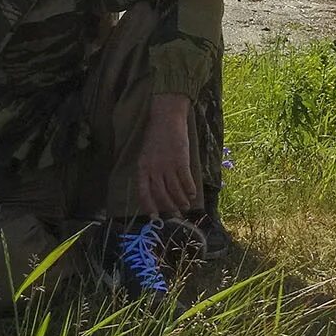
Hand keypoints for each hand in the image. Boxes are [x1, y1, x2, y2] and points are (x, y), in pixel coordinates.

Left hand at [135, 93, 198, 216]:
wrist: (167, 118)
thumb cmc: (156, 136)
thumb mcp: (146, 154)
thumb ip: (149, 170)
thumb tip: (156, 188)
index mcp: (142, 167)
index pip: (143, 193)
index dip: (149, 207)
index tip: (155, 217)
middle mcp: (153, 169)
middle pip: (161, 195)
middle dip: (169, 207)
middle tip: (176, 214)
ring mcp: (167, 165)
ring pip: (174, 190)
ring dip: (181, 200)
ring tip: (185, 205)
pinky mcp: (181, 161)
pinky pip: (186, 180)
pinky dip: (190, 189)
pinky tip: (193, 193)